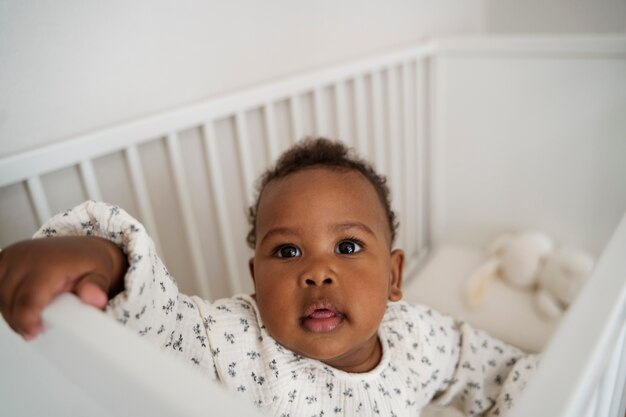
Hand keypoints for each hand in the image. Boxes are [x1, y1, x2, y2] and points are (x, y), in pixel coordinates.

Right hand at [0, 236, 127, 339]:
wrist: (83, 247)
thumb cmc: (90, 261)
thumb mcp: (102, 275)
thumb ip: (96, 288)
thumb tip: (94, 299)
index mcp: (49, 262)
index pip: (27, 300)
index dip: (27, 321)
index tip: (34, 333)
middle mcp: (26, 256)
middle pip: (10, 301)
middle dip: (21, 320)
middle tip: (38, 326)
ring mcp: (12, 256)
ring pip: (0, 295)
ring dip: (11, 310)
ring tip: (32, 315)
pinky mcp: (4, 258)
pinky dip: (5, 299)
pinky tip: (19, 304)